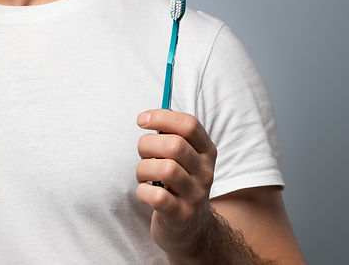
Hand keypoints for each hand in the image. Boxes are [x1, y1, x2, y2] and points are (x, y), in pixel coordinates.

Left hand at [135, 109, 217, 258]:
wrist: (191, 229)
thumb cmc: (177, 184)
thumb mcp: (183, 159)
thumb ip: (170, 137)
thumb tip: (147, 118)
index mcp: (207, 152)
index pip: (189, 125)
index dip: (162, 117)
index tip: (141, 120)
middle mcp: (206, 172)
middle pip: (174, 145)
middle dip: (147, 144)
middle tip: (142, 154)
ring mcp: (196, 195)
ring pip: (165, 169)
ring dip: (143, 169)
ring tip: (143, 175)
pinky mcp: (182, 215)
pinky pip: (157, 196)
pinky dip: (142, 191)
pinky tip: (145, 192)